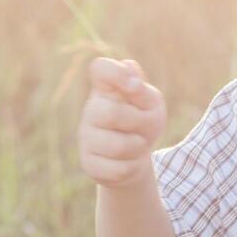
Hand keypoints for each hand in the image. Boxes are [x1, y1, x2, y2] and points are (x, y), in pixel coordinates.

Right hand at [78, 57, 166, 188]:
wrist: (136, 156)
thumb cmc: (142, 122)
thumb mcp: (150, 104)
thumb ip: (141, 89)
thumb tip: (130, 69)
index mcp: (106, 88)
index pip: (100, 68)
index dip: (117, 74)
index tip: (135, 86)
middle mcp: (91, 109)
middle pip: (111, 113)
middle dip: (138, 122)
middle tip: (143, 125)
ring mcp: (86, 137)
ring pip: (117, 146)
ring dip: (138, 146)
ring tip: (137, 144)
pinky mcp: (88, 163)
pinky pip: (119, 168)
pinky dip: (132, 166)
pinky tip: (128, 161)